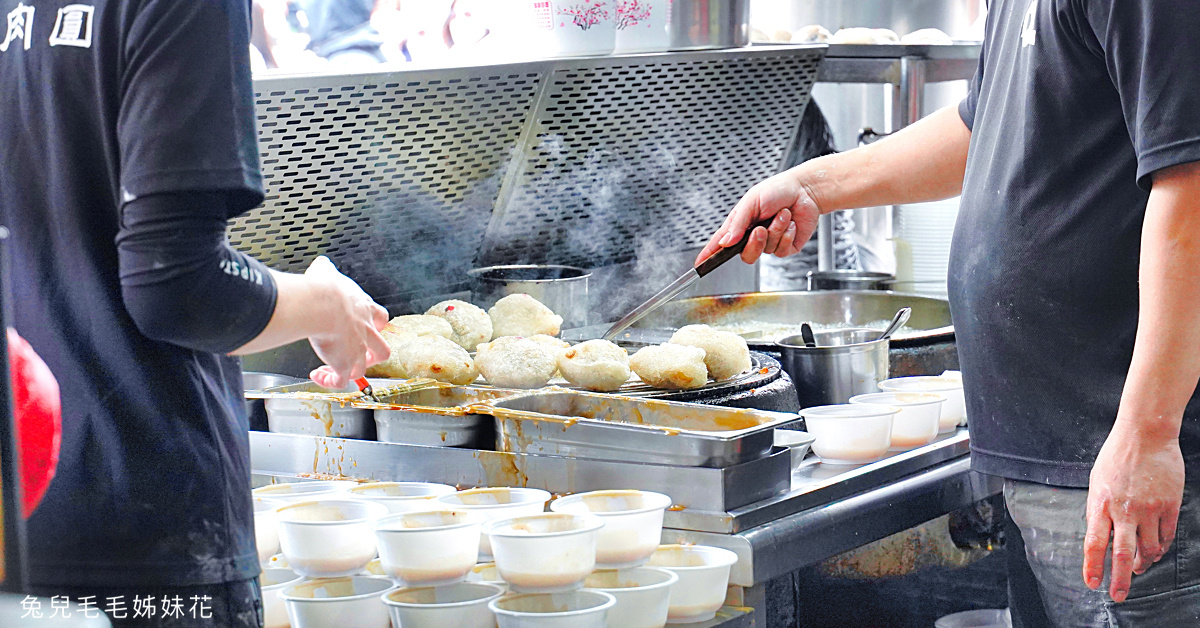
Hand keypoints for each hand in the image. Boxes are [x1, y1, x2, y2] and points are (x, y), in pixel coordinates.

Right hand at [302, 256, 389, 388]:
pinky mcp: (344, 364)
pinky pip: (341, 380)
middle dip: (372, 355)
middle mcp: (366, 331)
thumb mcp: (327, 272)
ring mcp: (357, 350)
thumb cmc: (325, 289)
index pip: (381, 318)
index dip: (375, 324)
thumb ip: (326, 269)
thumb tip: (321, 264)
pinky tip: (319, 376)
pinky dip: (330, 381)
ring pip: (364, 367)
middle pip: (382, 349)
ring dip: (352, 370)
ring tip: (337, 370)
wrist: (322, 305)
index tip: (364, 325)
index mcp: (365, 309)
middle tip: (359, 355)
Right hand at [696, 172, 821, 264]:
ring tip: (781, 215)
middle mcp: (753, 235)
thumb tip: (725, 242)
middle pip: (745, 254)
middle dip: (754, 243)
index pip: (721, 242)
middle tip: (761, 229)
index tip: (699, 264)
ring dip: (775, 231)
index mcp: (740, 223)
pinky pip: (781, 251)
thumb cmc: (778, 189)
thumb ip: (738, 223)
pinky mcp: (785, 246)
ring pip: (765, 251)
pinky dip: (786, 235)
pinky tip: (790, 224)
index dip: (709, 254)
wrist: (806, 190)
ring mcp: (770, 242)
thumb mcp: (752, 201)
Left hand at [1083, 419, 1184, 602]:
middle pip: (1121, 553)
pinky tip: (1155, 552)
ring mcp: (1149, 509)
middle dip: (1119, 579)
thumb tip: (1099, 535)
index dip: (1092, 566)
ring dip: (1142, 563)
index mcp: (1100, 503)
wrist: (1146, 435)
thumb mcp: (1097, 482)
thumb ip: (1098, 509)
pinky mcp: (1169, 505)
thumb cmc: (1117, 457)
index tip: (1092, 583)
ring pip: (1148, 548)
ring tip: (1138, 568)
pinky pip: (1166, 536)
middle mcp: (1124, 510)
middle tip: (1118, 596)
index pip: (1093, 543)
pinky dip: (1160, 548)